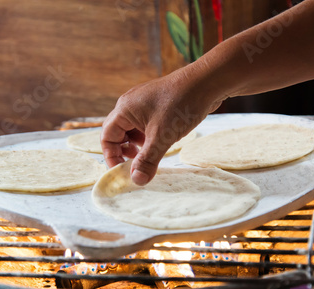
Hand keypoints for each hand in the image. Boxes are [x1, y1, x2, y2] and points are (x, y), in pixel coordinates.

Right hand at [101, 63, 222, 184]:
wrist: (206, 83)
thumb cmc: (181, 104)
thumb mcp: (162, 137)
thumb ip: (147, 160)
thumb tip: (137, 181)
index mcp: (124, 109)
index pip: (107, 137)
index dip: (111, 156)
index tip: (123, 172)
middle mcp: (130, 105)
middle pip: (118, 133)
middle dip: (124, 152)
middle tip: (135, 167)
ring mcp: (144, 104)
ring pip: (133, 130)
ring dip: (137, 146)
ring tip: (148, 157)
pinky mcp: (158, 106)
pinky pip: (146, 125)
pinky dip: (148, 138)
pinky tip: (159, 145)